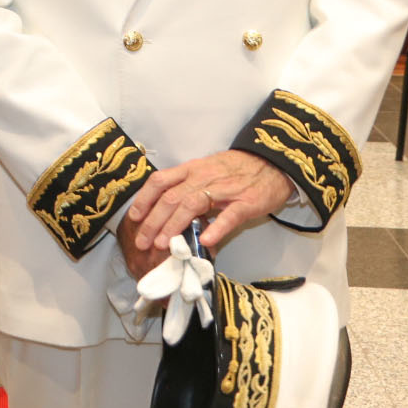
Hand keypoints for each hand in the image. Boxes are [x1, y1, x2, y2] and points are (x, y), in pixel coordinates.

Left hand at [121, 151, 293, 254]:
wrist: (274, 161)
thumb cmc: (237, 170)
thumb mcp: (207, 171)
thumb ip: (188, 188)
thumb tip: (167, 214)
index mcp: (192, 169)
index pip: (161, 181)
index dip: (144, 199)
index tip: (133, 218)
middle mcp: (204, 176)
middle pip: (172, 197)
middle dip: (153, 221)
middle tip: (142, 242)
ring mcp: (225, 189)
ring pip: (193, 204)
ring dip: (175, 225)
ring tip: (165, 245)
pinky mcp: (247, 201)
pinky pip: (230, 215)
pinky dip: (217, 228)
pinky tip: (206, 241)